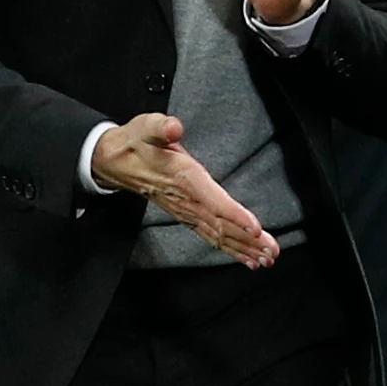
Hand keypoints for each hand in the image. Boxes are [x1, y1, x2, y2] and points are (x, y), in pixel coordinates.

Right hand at [91, 113, 279, 268]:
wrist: (115, 163)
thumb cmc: (136, 143)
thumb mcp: (147, 127)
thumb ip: (162, 126)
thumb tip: (174, 126)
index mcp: (183, 177)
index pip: (212, 200)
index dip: (234, 215)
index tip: (255, 228)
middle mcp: (187, 200)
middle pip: (220, 225)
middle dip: (247, 240)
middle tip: (271, 252)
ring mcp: (186, 211)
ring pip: (217, 235)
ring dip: (242, 248)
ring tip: (266, 259)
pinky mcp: (187, 215)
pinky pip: (210, 236)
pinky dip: (230, 248)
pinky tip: (246, 258)